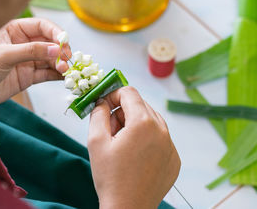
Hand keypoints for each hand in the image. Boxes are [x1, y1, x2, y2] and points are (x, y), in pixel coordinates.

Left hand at [0, 18, 70, 107]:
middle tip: (67, 58)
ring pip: (50, 59)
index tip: (65, 41)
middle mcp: (23, 43)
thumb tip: (56, 49)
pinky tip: (64, 77)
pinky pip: (46, 73)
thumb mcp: (4, 55)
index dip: (55, 32)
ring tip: (65, 70)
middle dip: (60, 50)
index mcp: (14, 30)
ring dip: (60, 63)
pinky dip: (56, 75)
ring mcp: (26, 60)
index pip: (41, 26)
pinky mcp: (28, 76)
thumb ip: (31, 51)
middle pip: (49, 42)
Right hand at [88, 87, 180, 208]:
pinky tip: (134, 156)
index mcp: (143, 123)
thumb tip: (102, 102)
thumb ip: (98, 114)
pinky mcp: (174, 159)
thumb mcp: (96, 141)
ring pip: (151, 120)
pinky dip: (146, 139)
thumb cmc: (110, 177)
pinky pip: (160, 138)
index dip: (113, 95)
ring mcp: (171, 146)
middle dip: (123, 111)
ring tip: (121, 144)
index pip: (129, 92)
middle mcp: (162, 130)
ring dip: (135, 124)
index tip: (104, 106)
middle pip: (141, 105)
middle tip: (110, 129)